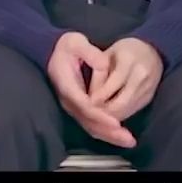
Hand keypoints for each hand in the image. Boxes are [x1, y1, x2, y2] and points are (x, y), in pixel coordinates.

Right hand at [47, 32, 133, 147]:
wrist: (52, 51)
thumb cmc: (65, 46)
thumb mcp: (75, 41)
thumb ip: (90, 52)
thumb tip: (104, 64)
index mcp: (66, 85)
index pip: (84, 105)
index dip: (100, 115)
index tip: (116, 122)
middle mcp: (69, 100)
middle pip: (89, 122)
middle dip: (109, 132)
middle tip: (128, 138)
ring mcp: (73, 106)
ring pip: (91, 126)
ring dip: (110, 135)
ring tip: (128, 141)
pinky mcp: (78, 108)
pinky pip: (92, 124)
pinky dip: (106, 131)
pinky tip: (120, 135)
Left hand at [89, 37, 164, 121]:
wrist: (150, 52)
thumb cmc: (123, 52)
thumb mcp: (107, 56)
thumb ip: (98, 75)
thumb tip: (90, 99)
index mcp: (128, 60)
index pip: (111, 86)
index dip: (96, 98)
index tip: (84, 104)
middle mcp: (141, 75)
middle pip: (119, 103)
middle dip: (102, 112)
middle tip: (88, 115)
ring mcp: (148, 88)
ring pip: (125, 111)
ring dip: (109, 118)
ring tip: (95, 117)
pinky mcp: (149, 98)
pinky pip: (131, 112)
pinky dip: (117, 116)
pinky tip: (107, 115)